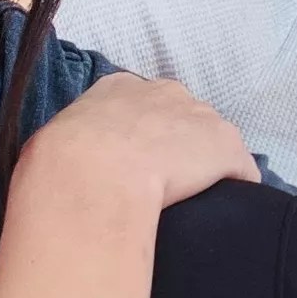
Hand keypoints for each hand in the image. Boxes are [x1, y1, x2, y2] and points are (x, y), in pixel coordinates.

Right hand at [13, 72, 257, 222]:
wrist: (92, 174)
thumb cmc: (61, 165)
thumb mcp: (55, 142)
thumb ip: (71, 144)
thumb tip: (60, 167)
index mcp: (119, 87)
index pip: (144, 105)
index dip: (146, 135)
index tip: (140, 161)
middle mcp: (165, 92)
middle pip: (184, 118)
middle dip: (180, 146)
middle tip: (166, 183)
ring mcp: (199, 116)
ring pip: (214, 142)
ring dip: (209, 167)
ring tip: (195, 200)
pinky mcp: (226, 147)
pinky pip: (241, 170)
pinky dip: (236, 188)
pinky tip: (224, 210)